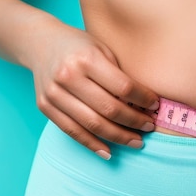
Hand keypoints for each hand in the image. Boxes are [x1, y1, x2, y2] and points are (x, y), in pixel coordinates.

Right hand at [30, 21, 158, 158]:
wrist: (40, 43)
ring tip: (136, 141)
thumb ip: (120, 74)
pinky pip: (72, 131)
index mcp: (87, 58)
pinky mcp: (45, 106)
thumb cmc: (80, 46)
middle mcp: (68, 76)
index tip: (155, 106)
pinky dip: (92, 144)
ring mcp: (54, 93)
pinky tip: (109, 152)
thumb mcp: (103, 49)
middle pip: (109, 109)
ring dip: (118, 137)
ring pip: (92, 124)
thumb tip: (146, 104)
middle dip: (134, 121)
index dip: (143, 100)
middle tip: (149, 127)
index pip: (123, 87)